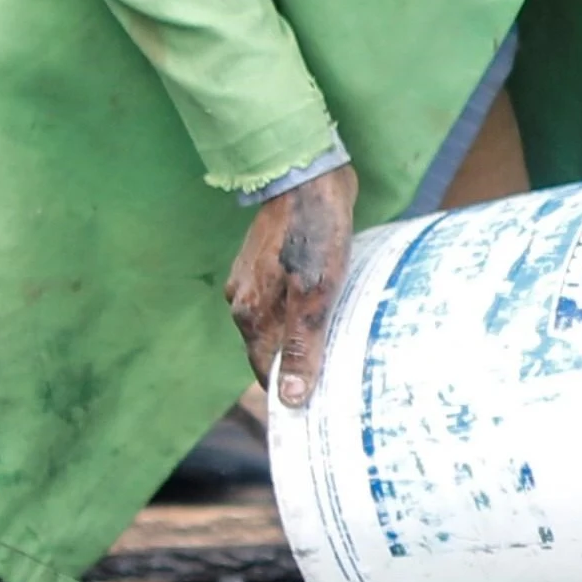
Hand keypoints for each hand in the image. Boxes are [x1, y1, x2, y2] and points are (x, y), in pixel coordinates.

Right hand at [227, 157, 357, 406]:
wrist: (309, 174)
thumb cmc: (316, 233)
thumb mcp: (316, 295)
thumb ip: (303, 347)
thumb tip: (292, 398)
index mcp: (249, 312)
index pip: (266, 370)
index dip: (291, 390)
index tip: (321, 407)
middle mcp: (242, 299)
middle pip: (271, 348)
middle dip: (299, 365)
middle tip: (340, 380)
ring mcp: (251, 279)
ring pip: (277, 324)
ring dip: (303, 337)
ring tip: (340, 346)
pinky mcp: (266, 262)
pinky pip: (283, 300)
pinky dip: (302, 311)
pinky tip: (330, 309)